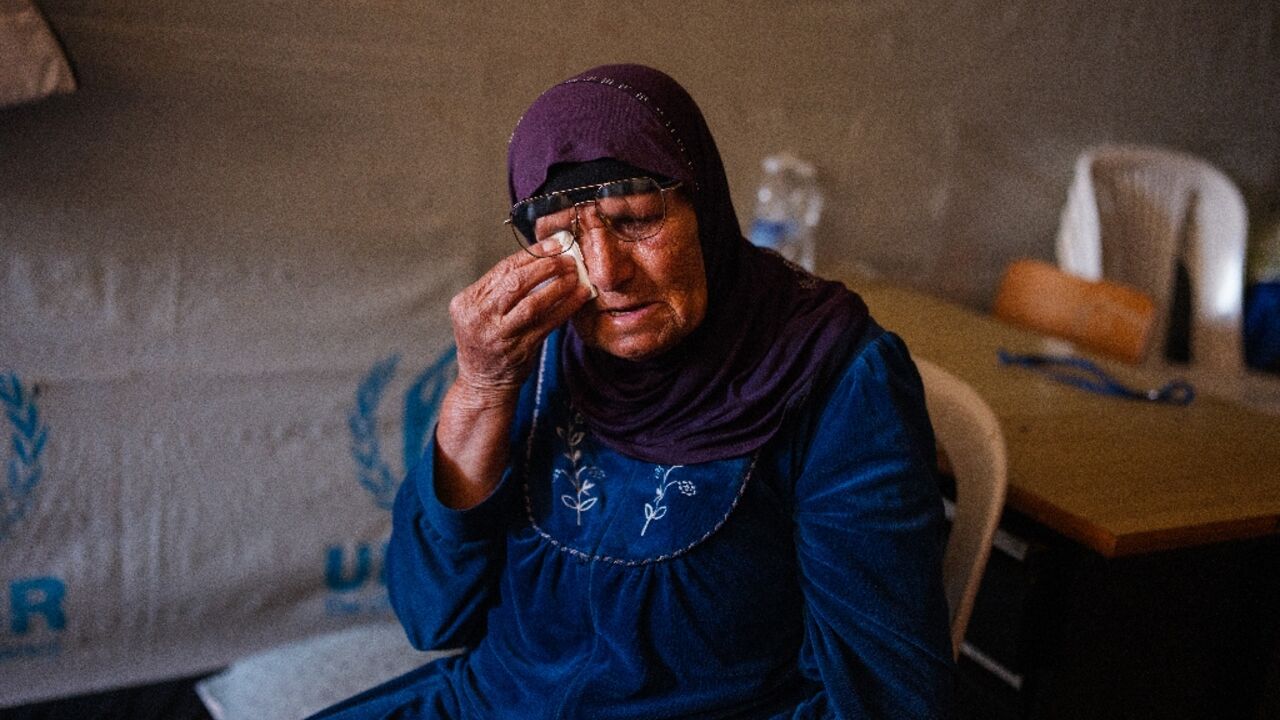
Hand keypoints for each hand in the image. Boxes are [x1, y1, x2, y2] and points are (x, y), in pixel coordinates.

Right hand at [449, 240, 592, 404]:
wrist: (482, 383)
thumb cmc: (487, 340)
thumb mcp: (481, 312)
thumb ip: (502, 289)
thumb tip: (542, 257)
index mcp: (466, 302)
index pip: (501, 270)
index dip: (531, 254)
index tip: (554, 244)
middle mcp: (479, 317)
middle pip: (515, 282)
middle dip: (546, 266)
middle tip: (568, 258)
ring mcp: (498, 336)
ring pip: (532, 303)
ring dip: (558, 286)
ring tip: (575, 275)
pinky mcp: (519, 350)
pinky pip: (547, 324)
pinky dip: (565, 307)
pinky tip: (579, 297)